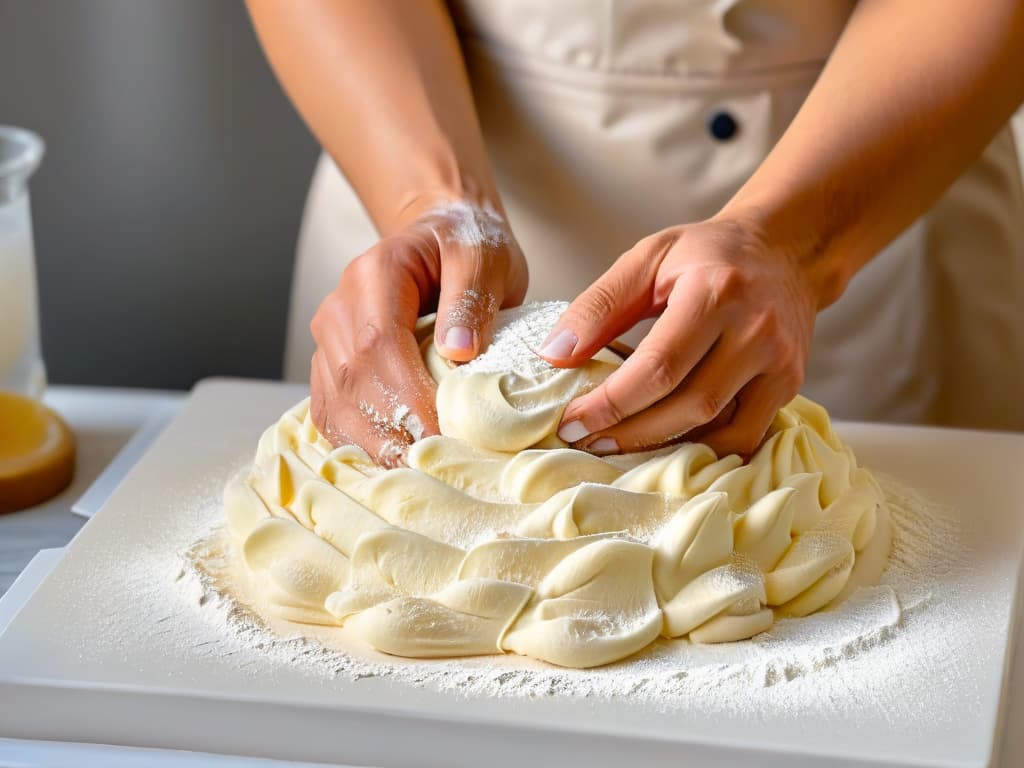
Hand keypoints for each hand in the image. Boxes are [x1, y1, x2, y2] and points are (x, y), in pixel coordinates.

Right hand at [310, 197, 527, 464]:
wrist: (441, 237)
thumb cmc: (466, 245)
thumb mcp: (484, 254)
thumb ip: (472, 295)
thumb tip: (459, 351)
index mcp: (374, 274)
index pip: (380, 344)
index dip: (408, 396)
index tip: (445, 435)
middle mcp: (339, 308)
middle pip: (353, 382)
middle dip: (393, 431)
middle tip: (437, 470)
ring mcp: (329, 340)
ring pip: (337, 405)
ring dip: (375, 447)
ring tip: (416, 479)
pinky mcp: (331, 367)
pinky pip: (332, 414)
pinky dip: (358, 446)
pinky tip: (389, 470)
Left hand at [538, 216, 817, 457]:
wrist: (785, 250)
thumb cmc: (707, 253)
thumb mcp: (647, 258)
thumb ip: (599, 304)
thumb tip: (554, 354)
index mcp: (715, 292)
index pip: (658, 367)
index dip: (611, 403)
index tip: (570, 422)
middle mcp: (756, 331)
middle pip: (689, 405)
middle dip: (630, 432)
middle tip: (586, 441)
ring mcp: (780, 363)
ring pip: (719, 431)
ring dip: (664, 449)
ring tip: (619, 447)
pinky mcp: (789, 385)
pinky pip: (745, 436)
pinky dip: (704, 449)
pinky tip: (667, 445)